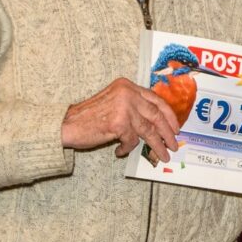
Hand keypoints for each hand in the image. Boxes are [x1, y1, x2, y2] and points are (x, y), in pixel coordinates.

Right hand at [62, 78, 179, 159]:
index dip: (169, 115)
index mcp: (127, 86)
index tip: (176, 127)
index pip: (156, 99)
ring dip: (157, 145)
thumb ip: (133, 106)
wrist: (66, 124)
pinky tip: (120, 151)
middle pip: (156, 115)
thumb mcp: (114, 103)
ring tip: (163, 154)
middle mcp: (127, 94)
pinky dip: (127, 148)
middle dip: (168, 132)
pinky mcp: (119, 123)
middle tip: (174, 144)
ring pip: (149, 130)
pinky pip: (132, 140)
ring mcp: (124, 108)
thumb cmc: (88, 116)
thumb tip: (157, 122)